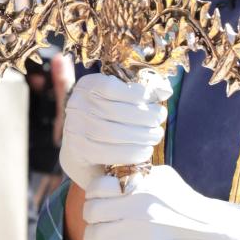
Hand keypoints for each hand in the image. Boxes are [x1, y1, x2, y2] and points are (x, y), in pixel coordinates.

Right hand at [59, 71, 171, 191]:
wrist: (81, 152)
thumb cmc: (106, 119)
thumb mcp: (118, 99)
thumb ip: (138, 93)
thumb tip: (166, 90)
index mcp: (86, 86)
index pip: (109, 87)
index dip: (135, 93)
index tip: (153, 100)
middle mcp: (75, 106)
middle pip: (114, 110)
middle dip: (144, 115)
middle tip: (160, 119)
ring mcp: (74, 130)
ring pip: (112, 132)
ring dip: (141, 135)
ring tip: (156, 135)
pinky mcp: (78, 153)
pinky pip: (108, 152)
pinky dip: (131, 152)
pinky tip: (145, 150)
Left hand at [81, 164, 239, 239]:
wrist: (208, 233)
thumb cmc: (184, 203)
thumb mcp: (163, 177)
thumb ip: (136, 175)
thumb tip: (110, 176)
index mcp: (141, 185)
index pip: (98, 187)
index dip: (94, 194)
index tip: (98, 198)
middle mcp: (136, 208)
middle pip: (92, 211)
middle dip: (91, 215)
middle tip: (98, 218)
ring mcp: (136, 235)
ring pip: (94, 234)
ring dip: (92, 236)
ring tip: (100, 236)